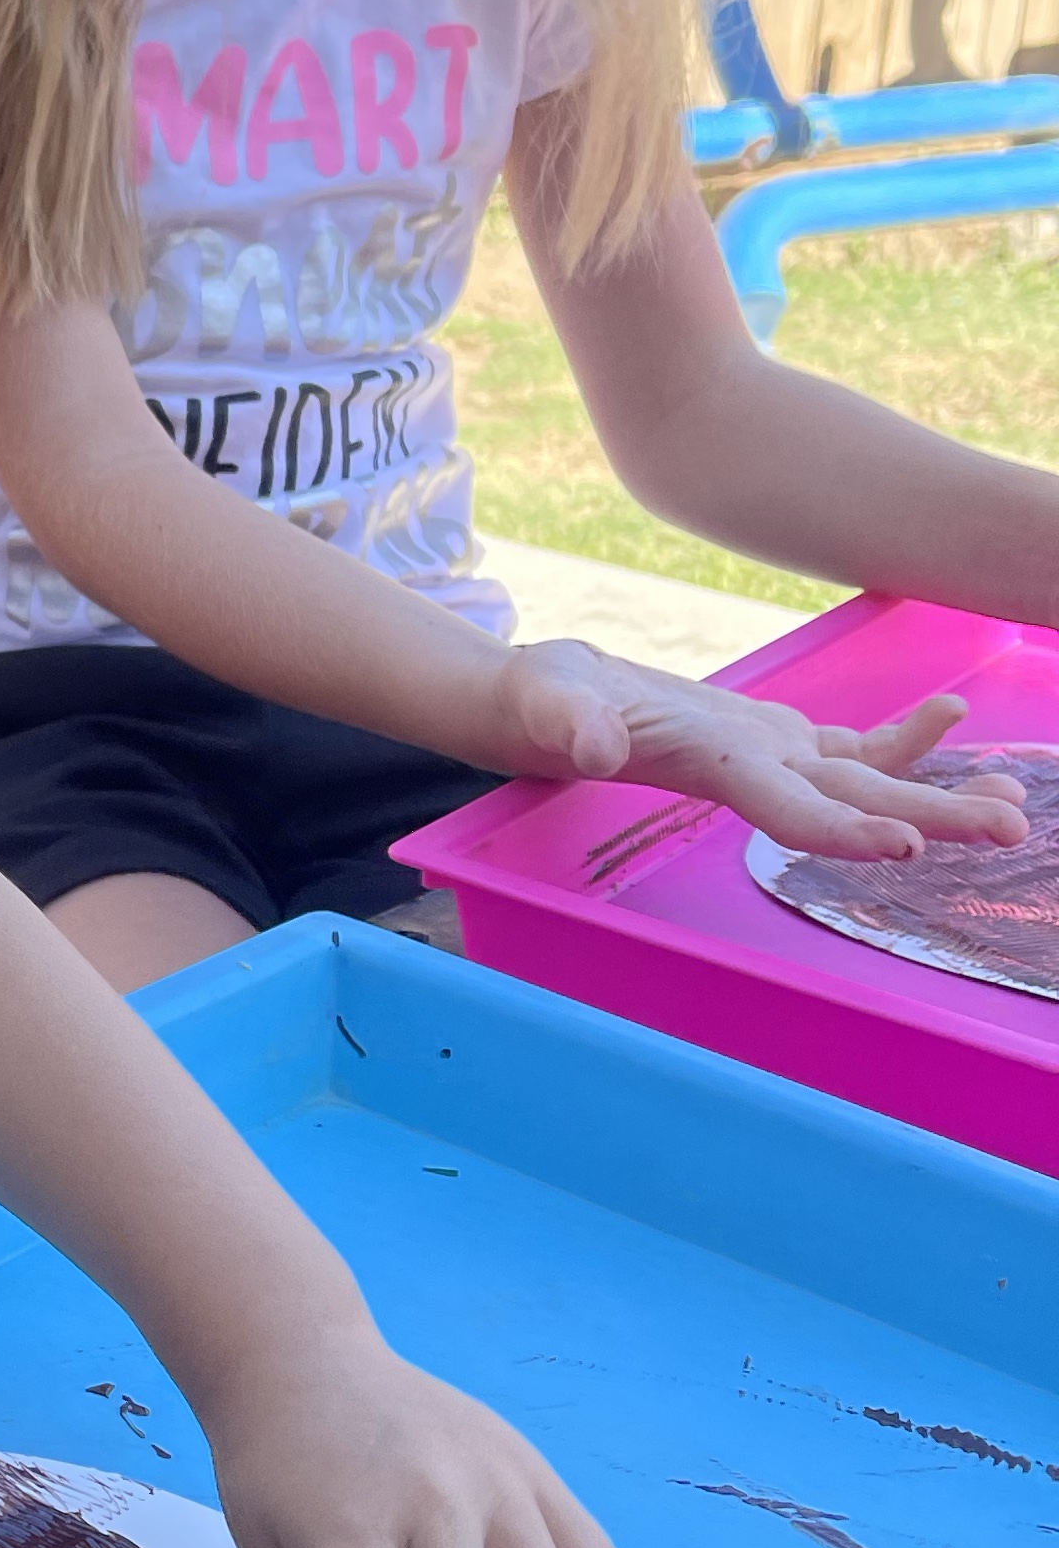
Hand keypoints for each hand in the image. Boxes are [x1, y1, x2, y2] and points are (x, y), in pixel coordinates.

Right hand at [491, 646, 1028, 863]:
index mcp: (714, 768)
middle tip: (1011, 829)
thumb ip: (568, 721)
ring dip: (941, 792)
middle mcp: (756, 776)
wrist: (539, 705)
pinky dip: (907, 737)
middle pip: (857, 806)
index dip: (847, 833)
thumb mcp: (546, 700)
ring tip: (1011, 799)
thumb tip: (593, 746)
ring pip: (870, 785)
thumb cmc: (535, 702)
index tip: (910, 846)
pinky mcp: (773, 740)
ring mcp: (771, 761)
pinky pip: (854, 748)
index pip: (790, 811)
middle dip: (935, 818)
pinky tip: (954, 715)